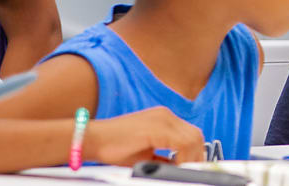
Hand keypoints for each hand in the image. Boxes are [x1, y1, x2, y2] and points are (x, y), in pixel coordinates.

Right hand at [83, 106, 205, 165]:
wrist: (91, 140)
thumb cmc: (114, 149)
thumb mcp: (146, 156)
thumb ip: (164, 160)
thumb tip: (179, 169)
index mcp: (164, 119)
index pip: (191, 135)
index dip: (195, 153)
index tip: (194, 170)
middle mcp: (166, 115)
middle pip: (195, 135)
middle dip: (197, 156)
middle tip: (192, 173)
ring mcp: (162, 118)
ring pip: (192, 138)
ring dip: (190, 158)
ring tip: (183, 172)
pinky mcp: (156, 127)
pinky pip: (181, 142)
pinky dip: (183, 157)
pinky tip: (175, 168)